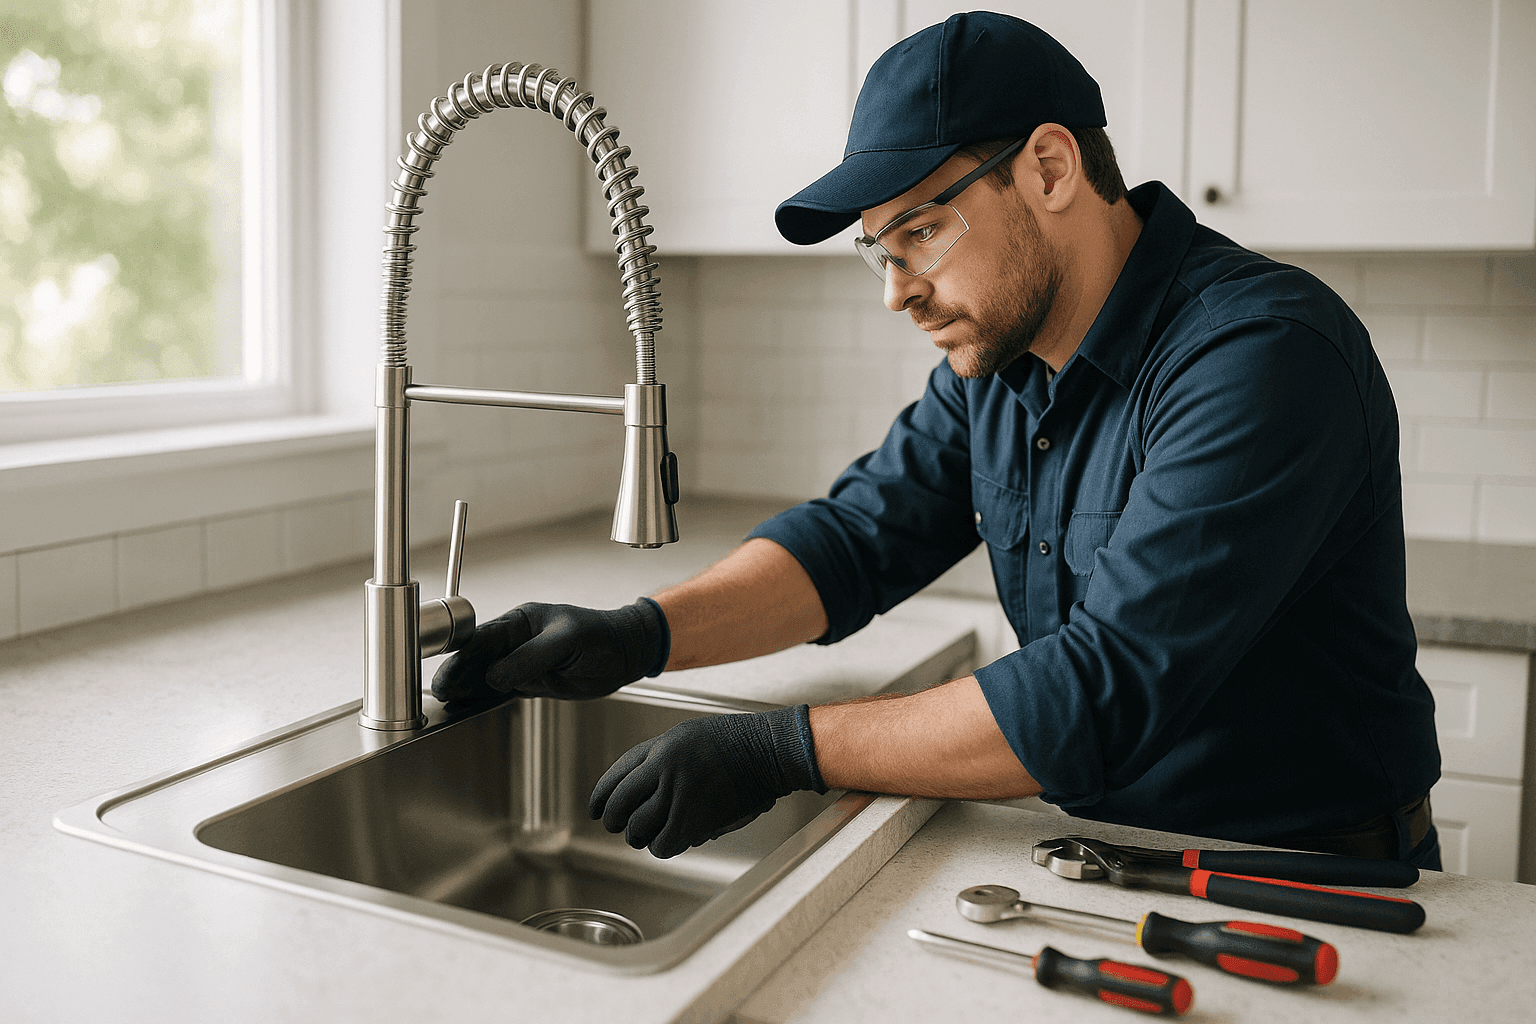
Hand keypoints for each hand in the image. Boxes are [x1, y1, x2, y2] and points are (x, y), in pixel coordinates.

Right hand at [430, 598, 667, 704]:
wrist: (625, 655)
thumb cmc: (601, 636)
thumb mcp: (567, 641)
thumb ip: (530, 657)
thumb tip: (496, 675)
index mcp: (522, 621)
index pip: (483, 637)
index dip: (461, 655)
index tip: (447, 672)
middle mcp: (517, 641)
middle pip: (478, 658)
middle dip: (457, 673)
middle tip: (440, 691)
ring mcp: (522, 662)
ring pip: (485, 676)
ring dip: (467, 688)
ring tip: (447, 702)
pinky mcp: (530, 682)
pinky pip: (501, 690)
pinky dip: (484, 698)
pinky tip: (468, 706)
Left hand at [589, 704, 826, 858]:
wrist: (767, 752)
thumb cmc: (730, 742)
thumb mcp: (683, 736)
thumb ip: (654, 758)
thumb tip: (629, 788)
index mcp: (661, 748)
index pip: (616, 778)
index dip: (599, 797)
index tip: (595, 810)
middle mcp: (666, 772)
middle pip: (620, 807)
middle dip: (615, 820)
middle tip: (619, 824)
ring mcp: (681, 797)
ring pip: (638, 830)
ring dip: (638, 836)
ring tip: (646, 833)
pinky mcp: (697, 821)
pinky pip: (663, 845)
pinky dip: (662, 846)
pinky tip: (669, 838)